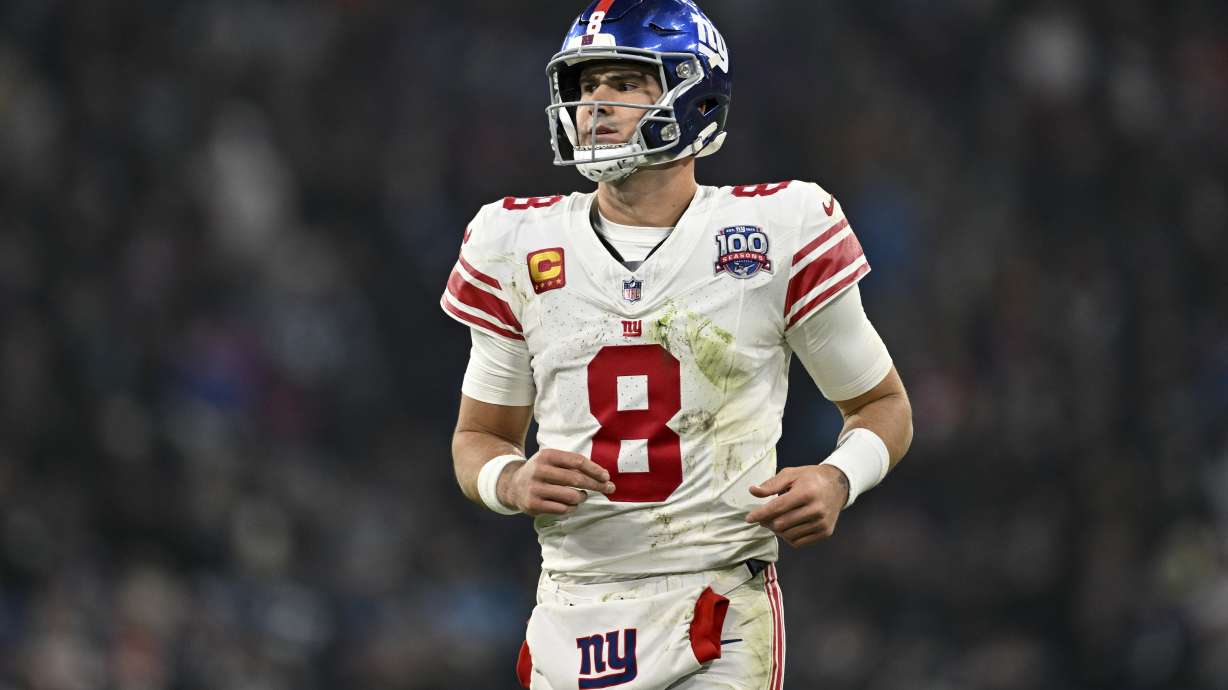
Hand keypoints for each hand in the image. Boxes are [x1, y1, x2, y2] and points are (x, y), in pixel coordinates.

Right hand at [498, 448, 615, 515]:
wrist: (512, 485)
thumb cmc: (541, 472)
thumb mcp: (552, 460)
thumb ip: (572, 464)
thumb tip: (602, 476)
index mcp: (547, 455)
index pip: (577, 461)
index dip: (594, 469)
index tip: (606, 476)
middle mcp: (539, 470)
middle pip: (576, 478)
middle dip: (596, 484)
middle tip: (609, 488)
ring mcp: (535, 488)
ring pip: (571, 496)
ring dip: (582, 497)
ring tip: (582, 496)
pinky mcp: (533, 505)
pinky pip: (562, 509)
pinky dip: (571, 507)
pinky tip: (570, 505)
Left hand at [745, 465, 849, 546]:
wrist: (838, 485)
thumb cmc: (810, 478)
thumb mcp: (791, 474)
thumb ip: (771, 484)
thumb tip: (753, 491)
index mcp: (806, 492)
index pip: (777, 507)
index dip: (760, 514)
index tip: (748, 518)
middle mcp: (816, 509)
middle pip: (781, 524)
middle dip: (767, 521)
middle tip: (763, 516)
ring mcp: (822, 523)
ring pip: (788, 535)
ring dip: (777, 530)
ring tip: (776, 520)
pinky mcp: (825, 532)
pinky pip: (798, 542)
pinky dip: (788, 537)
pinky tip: (787, 526)